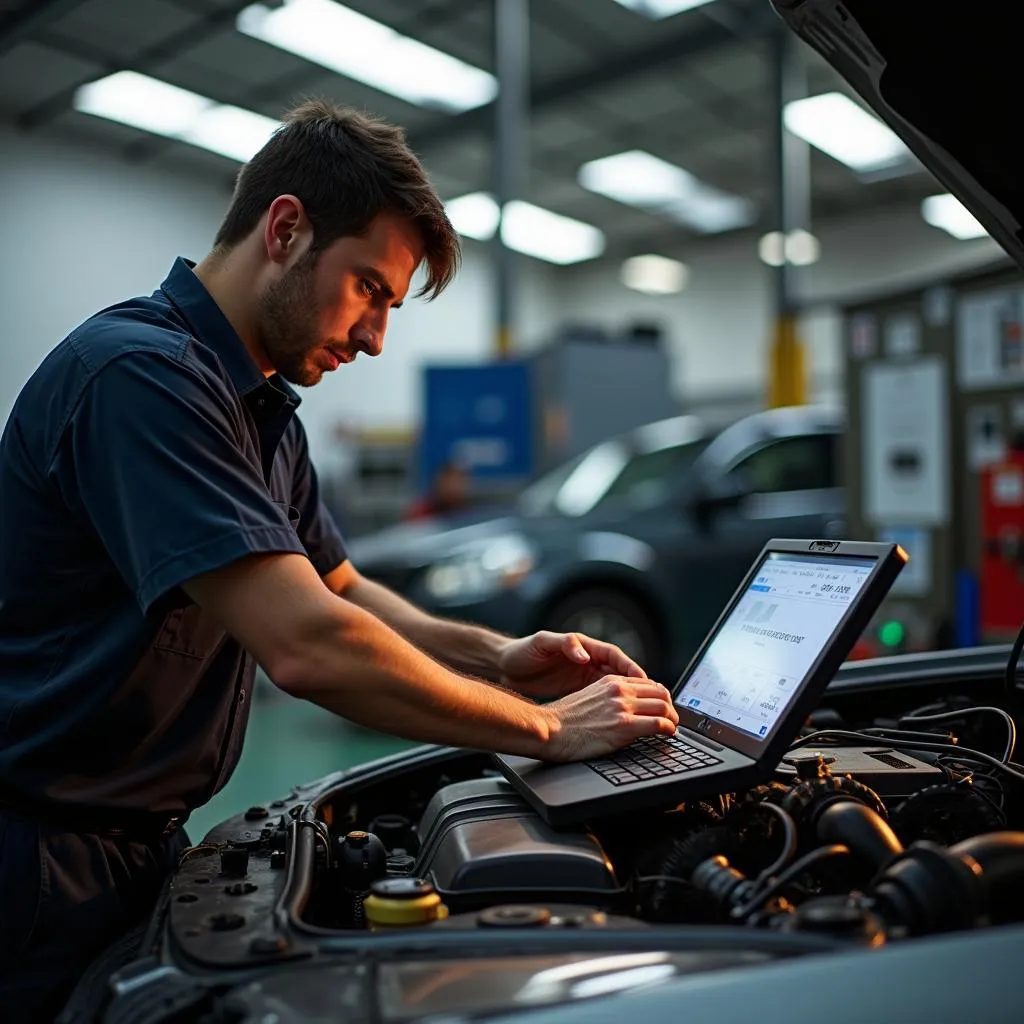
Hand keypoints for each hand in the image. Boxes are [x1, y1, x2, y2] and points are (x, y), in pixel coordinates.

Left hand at [497, 630, 646, 699]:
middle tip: (654, 699)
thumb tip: (584, 654)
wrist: (504, 666)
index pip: (615, 656)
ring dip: (629, 698)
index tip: (643, 680)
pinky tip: (620, 718)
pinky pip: (602, 699)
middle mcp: (587, 661)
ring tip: (643, 712)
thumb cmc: (522, 651)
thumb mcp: (542, 642)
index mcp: (584, 647)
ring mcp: (583, 676)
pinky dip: (613, 707)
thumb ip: (565, 644)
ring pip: (615, 687)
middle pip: (621, 672)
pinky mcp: (577, 691)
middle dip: (638, 685)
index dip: (631, 667)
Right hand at [541, 676, 677, 761]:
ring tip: (672, 727)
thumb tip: (623, 708)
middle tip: (672, 718)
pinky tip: (668, 734)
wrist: (550, 729)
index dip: (660, 696)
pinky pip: (659, 724)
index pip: (648, 683)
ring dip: (673, 718)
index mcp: (611, 680)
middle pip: (660, 693)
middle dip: (670, 706)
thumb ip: (608, 697)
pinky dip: (669, 729)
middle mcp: (619, 690)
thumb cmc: (564, 719)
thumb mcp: (589, 696)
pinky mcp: (624, 726)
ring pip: (664, 707)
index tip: (663, 706)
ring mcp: (622, 707)